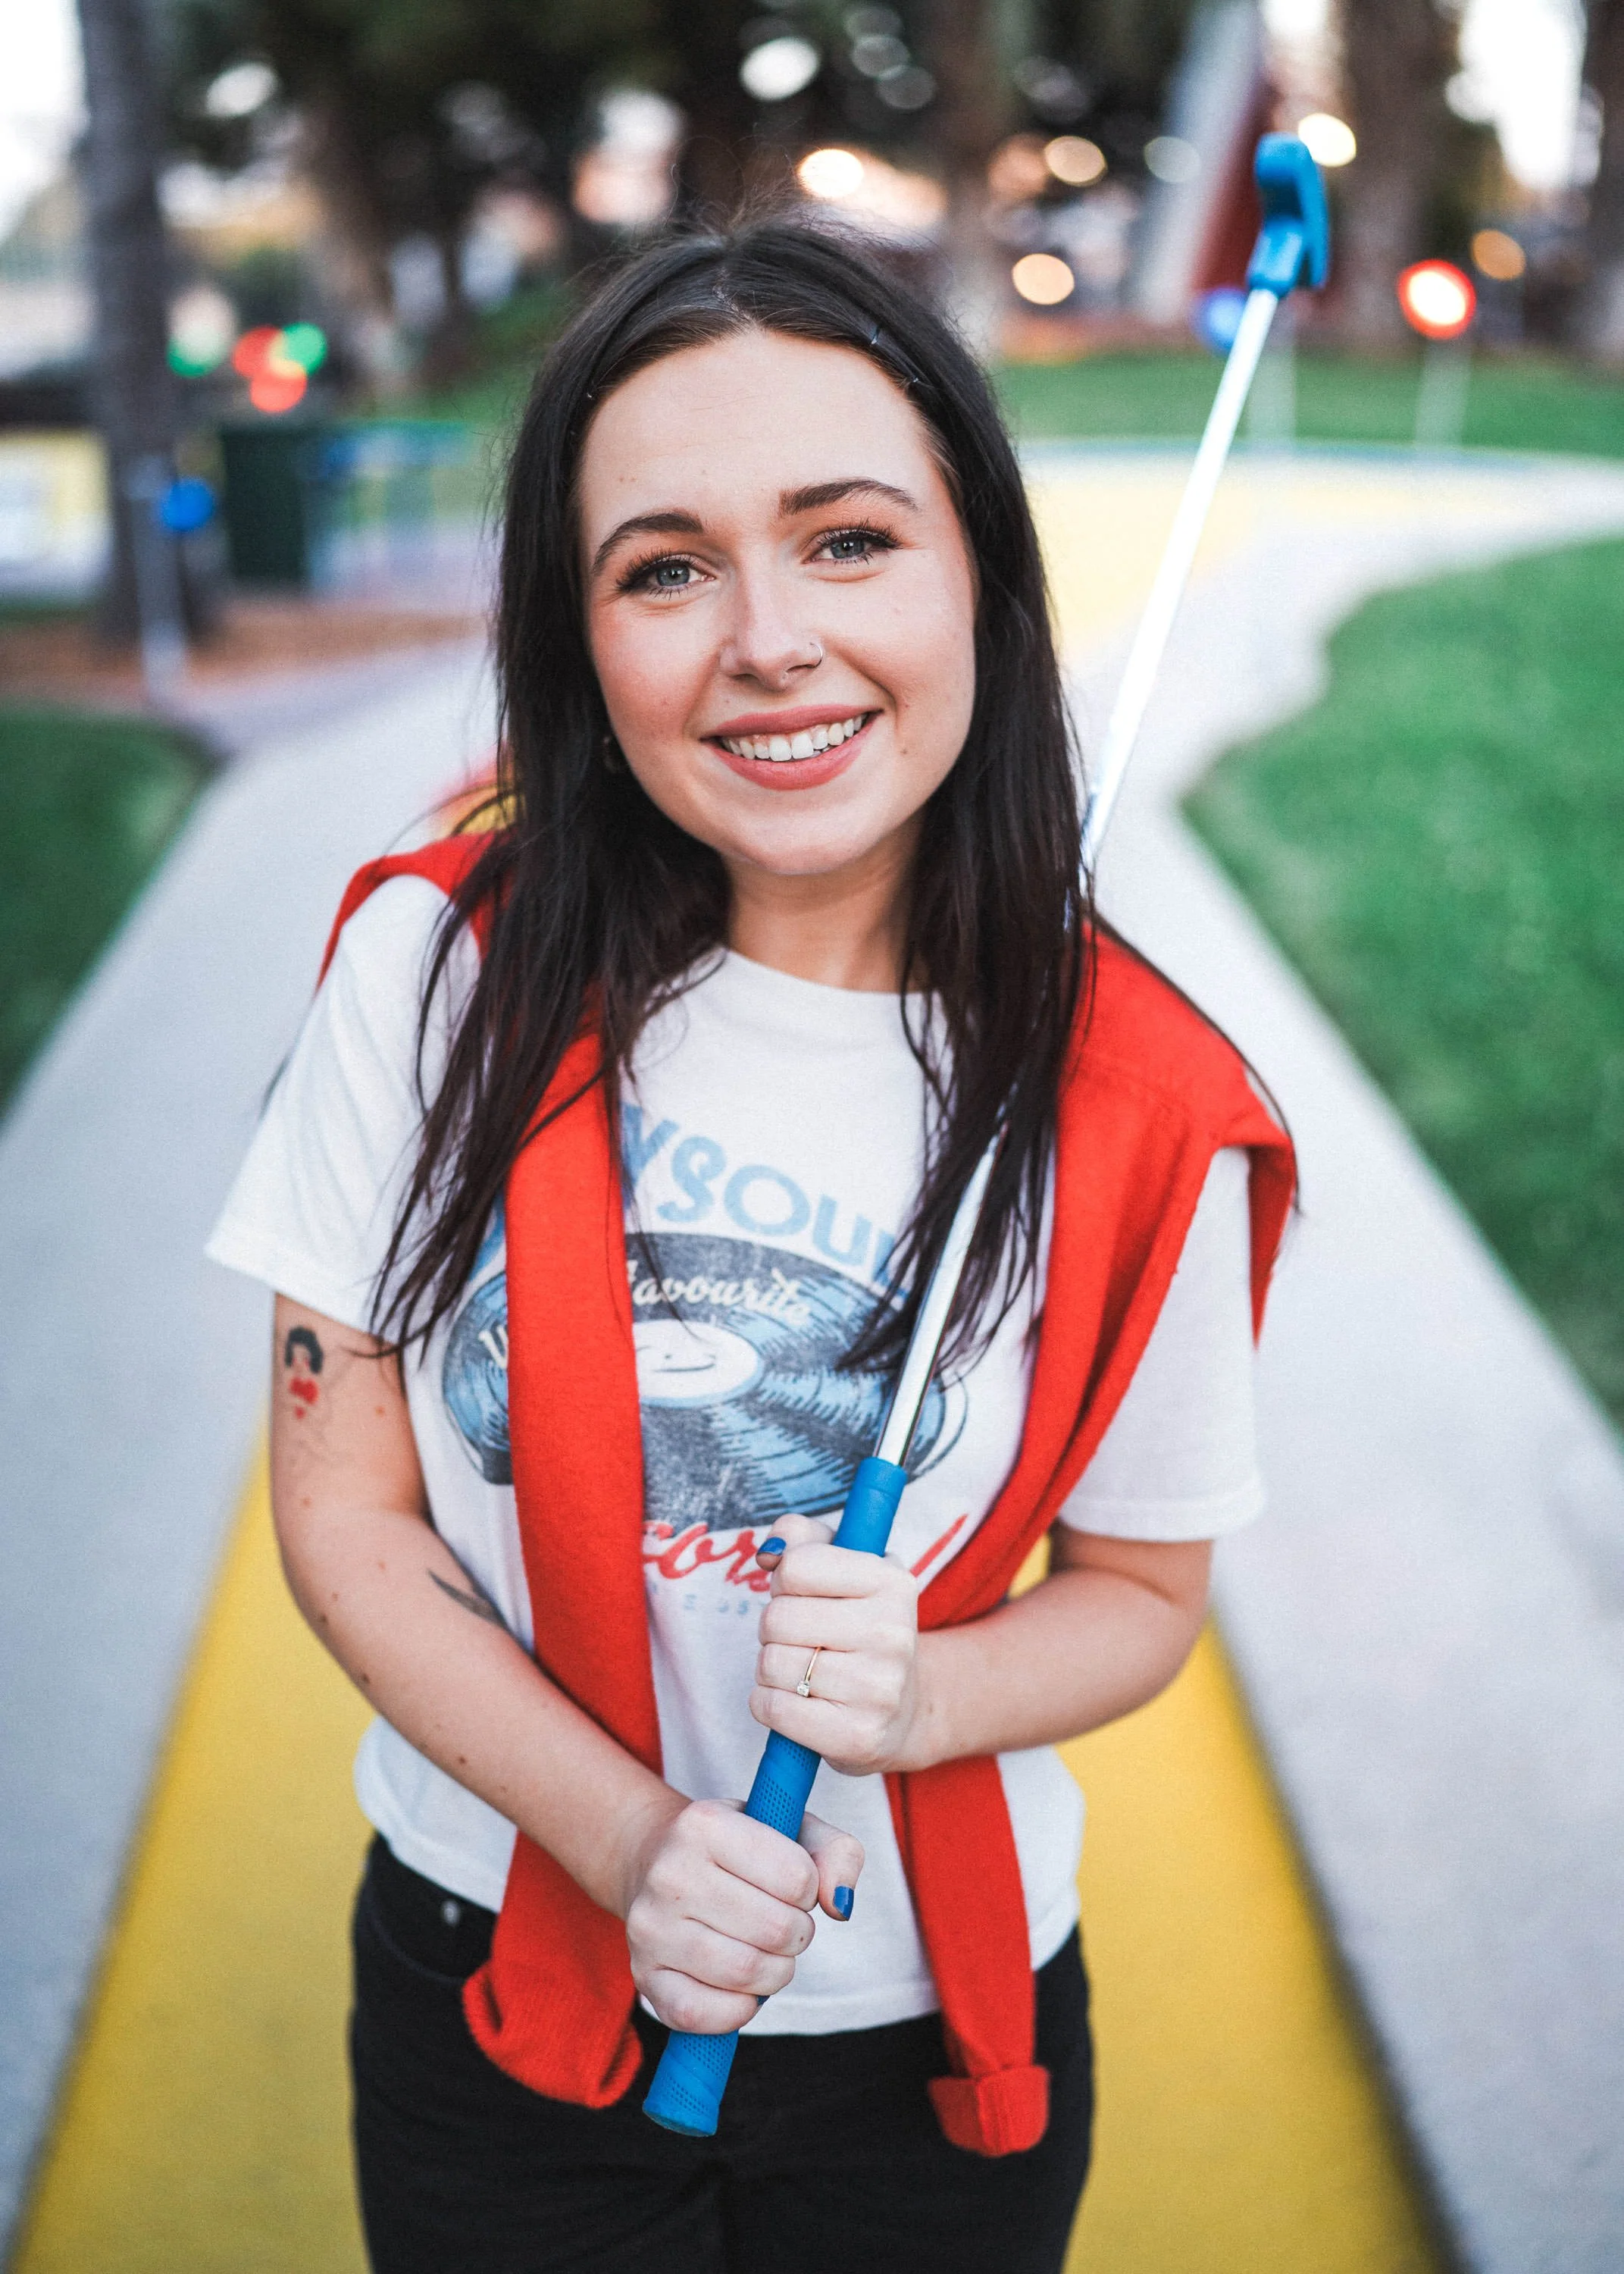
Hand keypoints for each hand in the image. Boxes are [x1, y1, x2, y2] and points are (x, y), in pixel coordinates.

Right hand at [623, 1796, 862, 2034]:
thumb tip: (839, 1904)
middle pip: (776, 1929)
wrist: (653, 1861)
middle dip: (798, 1933)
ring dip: (776, 1972)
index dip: (810, 1889)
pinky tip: (742, 1987)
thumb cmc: (735, 1847)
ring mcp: (650, 1928)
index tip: (793, 1885)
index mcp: (704, 1824)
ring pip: (745, 1972)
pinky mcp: (644, 1977)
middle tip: (785, 1924)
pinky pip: (701, 2014)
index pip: (796, 1877)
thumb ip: (837, 1853)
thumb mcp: (789, 1827)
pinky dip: (738, 2010)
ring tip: (768, 1952)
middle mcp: (669, 1873)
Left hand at [751, 1514, 921, 1776]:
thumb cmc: (857, 1628)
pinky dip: (767, 1703)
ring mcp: (879, 1689)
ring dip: (771, 1668)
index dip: (786, 1580)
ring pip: (770, 1663)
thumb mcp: (844, 1568)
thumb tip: (769, 1553)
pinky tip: (797, 1701)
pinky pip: (771, 1708)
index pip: (797, 1565)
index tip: (805, 1594)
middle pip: (777, 1618)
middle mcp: (893, 1634)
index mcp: (892, 1582)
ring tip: (804, 1670)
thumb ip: (800, 1538)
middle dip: (775, 1627)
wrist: (902, 1712)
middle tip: (804, 1639)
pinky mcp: (857, 1737)